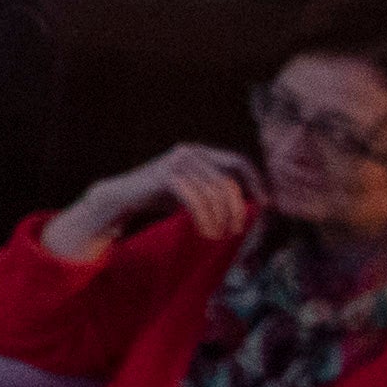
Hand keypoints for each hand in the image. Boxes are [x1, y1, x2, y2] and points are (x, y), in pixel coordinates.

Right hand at [72, 144, 260, 247]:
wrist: (121, 197)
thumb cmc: (159, 196)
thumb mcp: (192, 188)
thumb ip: (214, 188)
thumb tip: (251, 201)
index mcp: (200, 152)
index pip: (238, 161)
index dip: (255, 181)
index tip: (265, 204)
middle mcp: (190, 152)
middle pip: (228, 179)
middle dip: (238, 206)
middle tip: (238, 228)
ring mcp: (176, 162)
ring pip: (213, 192)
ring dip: (221, 218)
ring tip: (219, 234)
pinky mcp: (165, 176)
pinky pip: (196, 199)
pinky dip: (205, 218)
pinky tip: (206, 231)